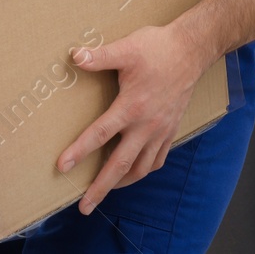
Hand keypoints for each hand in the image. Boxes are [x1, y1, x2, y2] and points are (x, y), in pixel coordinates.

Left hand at [57, 24, 211, 213]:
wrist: (192, 50)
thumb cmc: (158, 48)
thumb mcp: (126, 48)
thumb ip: (100, 56)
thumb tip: (74, 55)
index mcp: (131, 107)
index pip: (100, 134)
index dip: (79, 152)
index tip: (62, 167)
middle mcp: (146, 125)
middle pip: (120, 164)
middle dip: (100, 187)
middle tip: (84, 207)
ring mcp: (160, 130)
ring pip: (141, 167)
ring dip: (122, 183)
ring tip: (107, 191)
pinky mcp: (170, 129)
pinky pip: (158, 159)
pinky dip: (144, 170)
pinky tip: (135, 171)